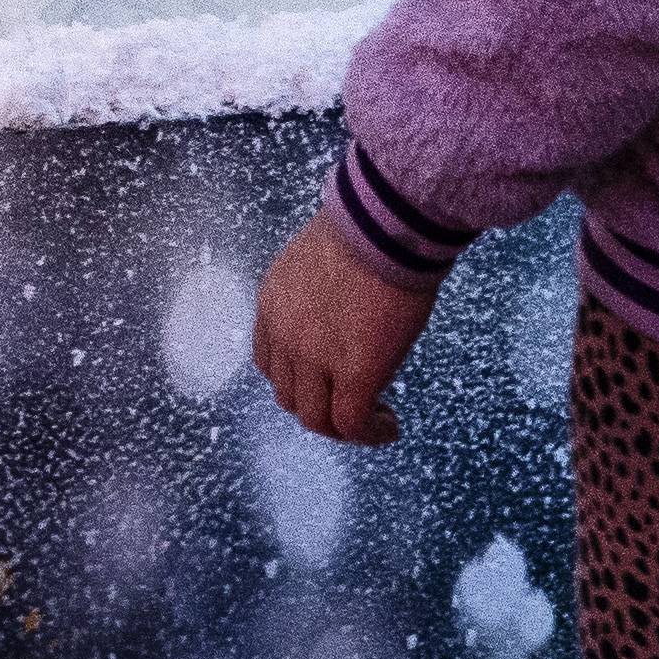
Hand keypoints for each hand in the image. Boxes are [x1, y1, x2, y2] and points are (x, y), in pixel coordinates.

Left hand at [253, 213, 440, 446]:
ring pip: (316, 418)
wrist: (386, 224)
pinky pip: (353, 424)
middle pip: (289, 395)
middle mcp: (284, 335)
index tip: (325, 380)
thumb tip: (341, 312)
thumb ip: (315, 295)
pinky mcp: (355, 373)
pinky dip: (370, 434)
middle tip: (353, 404)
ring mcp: (315, 358)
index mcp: (272, 304)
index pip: (269, 362)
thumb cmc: (366, 229)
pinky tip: (389, 427)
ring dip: (342, 427)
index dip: (297, 379)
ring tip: (374, 420)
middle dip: (319, 406)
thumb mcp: (318, 261)